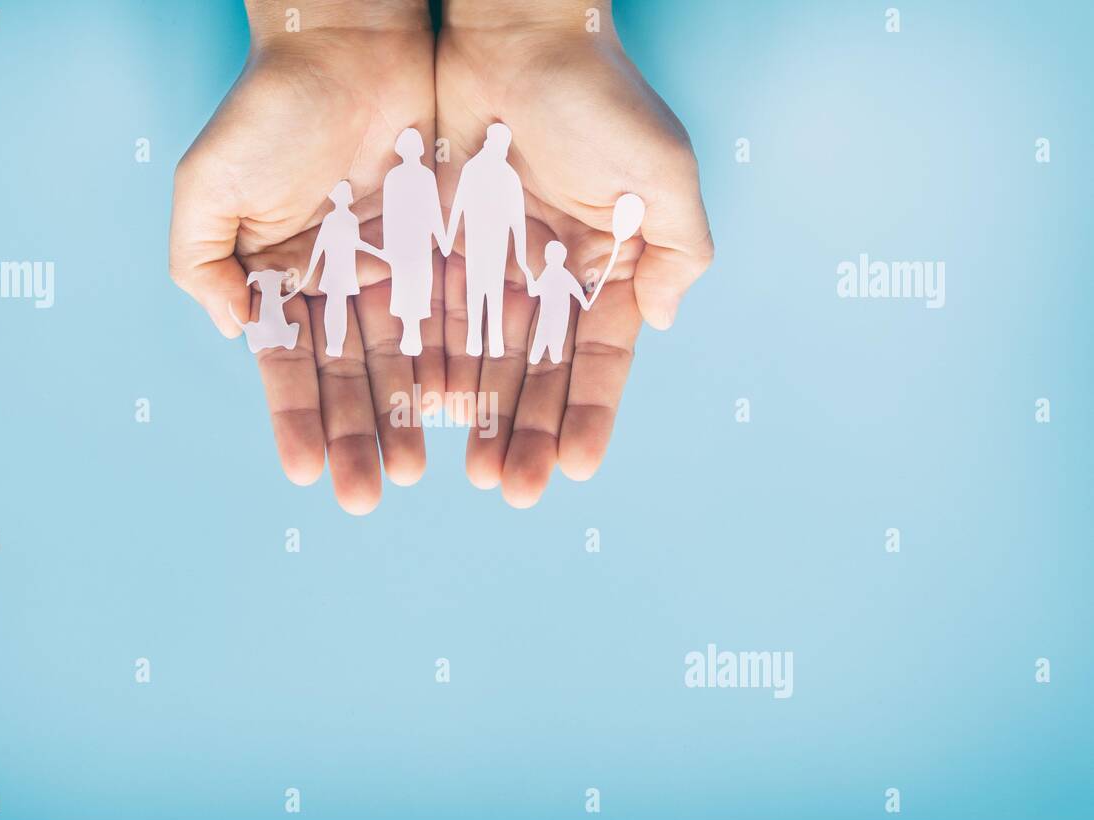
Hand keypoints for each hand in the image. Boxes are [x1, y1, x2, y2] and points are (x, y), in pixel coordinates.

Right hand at [170, 0, 439, 514]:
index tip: (308, 472)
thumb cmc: (270, 107)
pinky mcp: (443, 248)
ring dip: (407, 416)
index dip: (297, 419)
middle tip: (366, 496)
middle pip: (351, 376)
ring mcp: (394, 270)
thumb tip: (232, 329)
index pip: (290, 366)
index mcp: (282, 281)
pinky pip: (452, 313)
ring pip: (405, 358)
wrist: (350, 40)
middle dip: (356, 436)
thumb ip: (200, 261)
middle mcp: (339, 286)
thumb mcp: (209, 183)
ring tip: (414, 470)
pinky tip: (458, 410)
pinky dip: (455, 361)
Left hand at [436, 0, 712, 506]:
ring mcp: (491, 266)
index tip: (574, 469)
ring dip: (477, 416)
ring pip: (481, 357)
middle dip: (525, 432)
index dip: (588, 414)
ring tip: (467, 472)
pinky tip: (428, 413)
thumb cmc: (598, 97)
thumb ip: (676, 249)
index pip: (596, 361)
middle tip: (510, 489)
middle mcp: (547, 278)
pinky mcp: (439, 247)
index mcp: (604, 269)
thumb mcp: (661, 171)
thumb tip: (664, 319)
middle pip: (535, 373)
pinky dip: (431, 364)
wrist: (516, 33)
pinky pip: (431, 317)